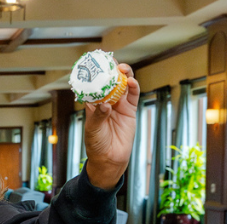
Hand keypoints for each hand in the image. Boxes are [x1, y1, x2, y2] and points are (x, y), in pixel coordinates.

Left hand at [83, 63, 139, 189]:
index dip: (94, 73)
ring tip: (122, 69)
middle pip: (109, 81)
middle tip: (111, 62)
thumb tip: (105, 105)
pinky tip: (131, 82)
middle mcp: (106, 102)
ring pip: (122, 85)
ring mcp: (119, 105)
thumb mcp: (93, 130)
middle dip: (110, 70)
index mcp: (92, 105)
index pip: (92, 85)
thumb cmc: (96, 144)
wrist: (110, 158)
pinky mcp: (130, 110)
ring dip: (123, 75)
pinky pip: (133, 95)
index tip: (95, 62)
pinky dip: (133, 87)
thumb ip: (98, 117)